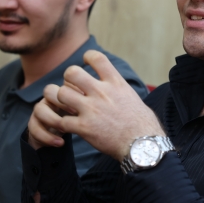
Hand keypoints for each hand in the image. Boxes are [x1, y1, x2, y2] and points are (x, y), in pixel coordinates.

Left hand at [28, 50, 163, 160]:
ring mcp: (91, 109)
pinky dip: (61, 125)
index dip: (87, 57)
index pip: (96, 58)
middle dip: (68, 79)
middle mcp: (101, 93)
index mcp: (115, 83)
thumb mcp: (133, 97)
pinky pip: (61, 121)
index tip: (86, 63)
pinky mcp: (84, 128)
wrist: (143, 145)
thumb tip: (116, 86)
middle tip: (71, 87)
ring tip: (66, 107)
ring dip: (61, 101)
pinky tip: (67, 127)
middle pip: (72, 72)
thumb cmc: (142, 124)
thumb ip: (118, 88)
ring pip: (61, 94)